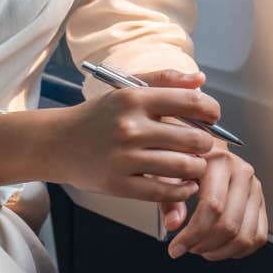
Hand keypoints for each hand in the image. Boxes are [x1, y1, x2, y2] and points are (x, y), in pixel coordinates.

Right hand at [57, 67, 219, 202]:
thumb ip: (165, 80)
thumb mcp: (127, 88)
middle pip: (193, 139)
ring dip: (198, 168)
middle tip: (204, 145)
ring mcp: (125, 158)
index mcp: (134, 98)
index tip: (212, 117)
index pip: (190, 102)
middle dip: (207, 144)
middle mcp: (131, 127)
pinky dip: (183, 190)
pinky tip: (184, 184)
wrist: (59, 142)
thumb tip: (201, 80)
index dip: (211, 110)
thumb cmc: (99, 115)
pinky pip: (165, 192)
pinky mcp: (120, 184)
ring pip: (184, 167)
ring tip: (195, 165)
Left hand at [157, 78, 268, 260]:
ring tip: (201, 248)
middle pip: (229, 224)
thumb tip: (173, 224)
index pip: (212, 207)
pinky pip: (258, 236)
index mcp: (220, 161)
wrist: (204, 149)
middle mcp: (242, 172)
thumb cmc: (185, 160)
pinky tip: (220, 248)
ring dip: (220, 251)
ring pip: (244, 235)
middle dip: (204, 244)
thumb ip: (169, 198)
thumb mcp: (169, 172)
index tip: (176, 248)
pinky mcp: (261, 202)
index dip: (193, 234)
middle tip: (188, 248)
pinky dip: (238, 250)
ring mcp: (255, 188)